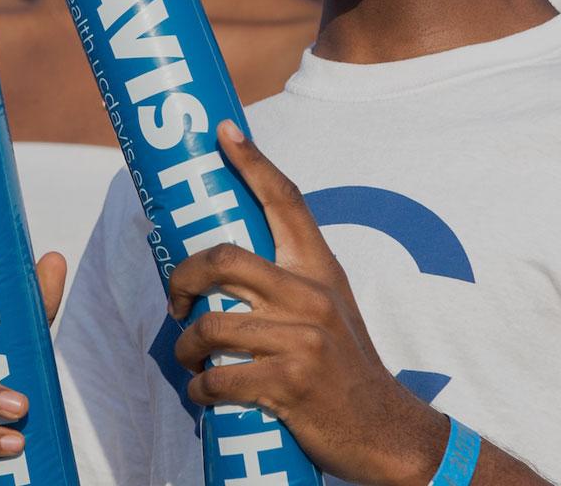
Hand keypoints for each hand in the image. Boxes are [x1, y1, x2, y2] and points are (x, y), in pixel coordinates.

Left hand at [169, 121, 447, 485]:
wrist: (384, 429)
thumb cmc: (343, 360)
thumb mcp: (329, 303)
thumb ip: (289, 276)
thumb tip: (227, 262)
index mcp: (319, 267)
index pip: (284, 199)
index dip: (252, 161)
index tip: (224, 131)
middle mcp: (310, 294)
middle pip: (224, 259)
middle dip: (183, 277)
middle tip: (175, 300)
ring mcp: (300, 339)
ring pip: (211, 325)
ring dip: (186, 347)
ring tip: (189, 356)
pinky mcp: (288, 384)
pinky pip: (219, 379)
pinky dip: (200, 389)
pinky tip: (204, 391)